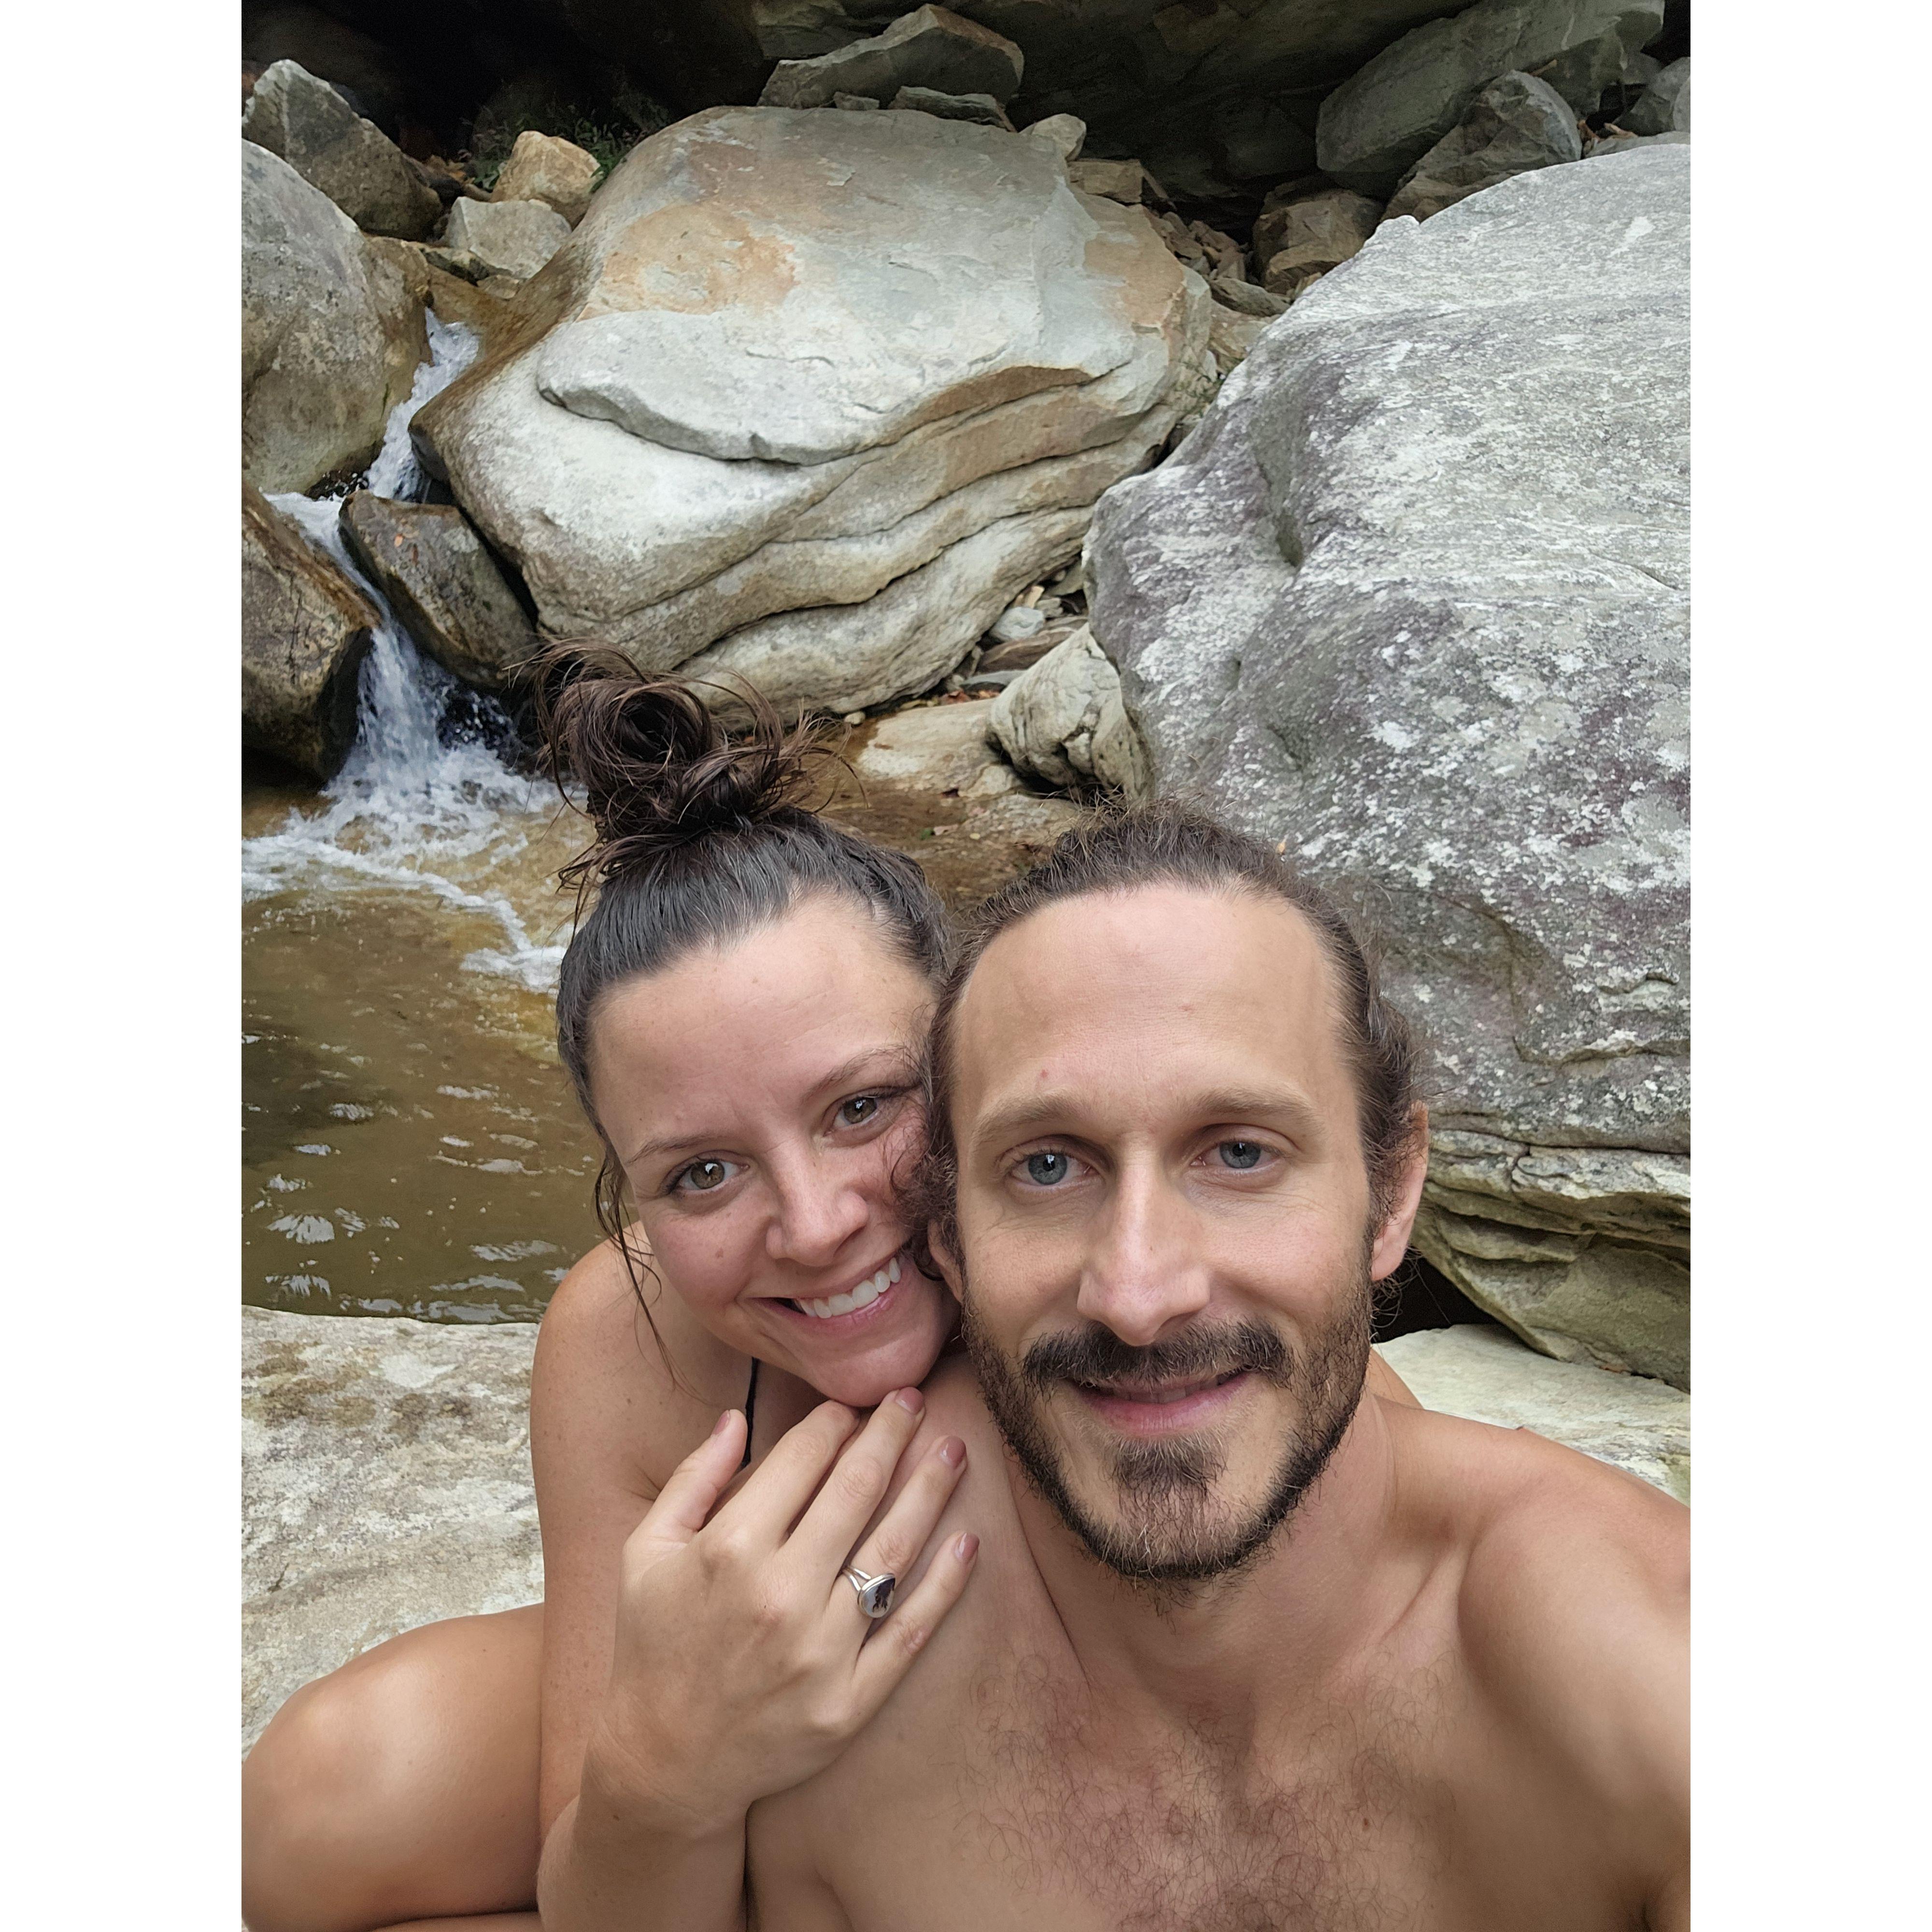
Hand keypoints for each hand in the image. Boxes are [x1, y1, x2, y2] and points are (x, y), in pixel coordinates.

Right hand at [583, 1389, 977, 1838]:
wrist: (663, 1766)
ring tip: (956, 1451)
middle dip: (891, 1434)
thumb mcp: (646, 1553)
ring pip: (894, 1552)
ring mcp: (821, 1651)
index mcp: (729, 1550)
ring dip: (931, 1492)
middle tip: (915, 1400)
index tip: (852, 1404)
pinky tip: (968, 1542)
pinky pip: (912, 1631)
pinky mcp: (850, 1701)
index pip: (802, 1460)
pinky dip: (946, 1584)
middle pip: (857, 1490)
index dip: (834, 1423)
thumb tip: (737, 1416)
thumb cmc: (652, 1647)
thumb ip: (694, 1478)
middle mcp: (780, 1594)